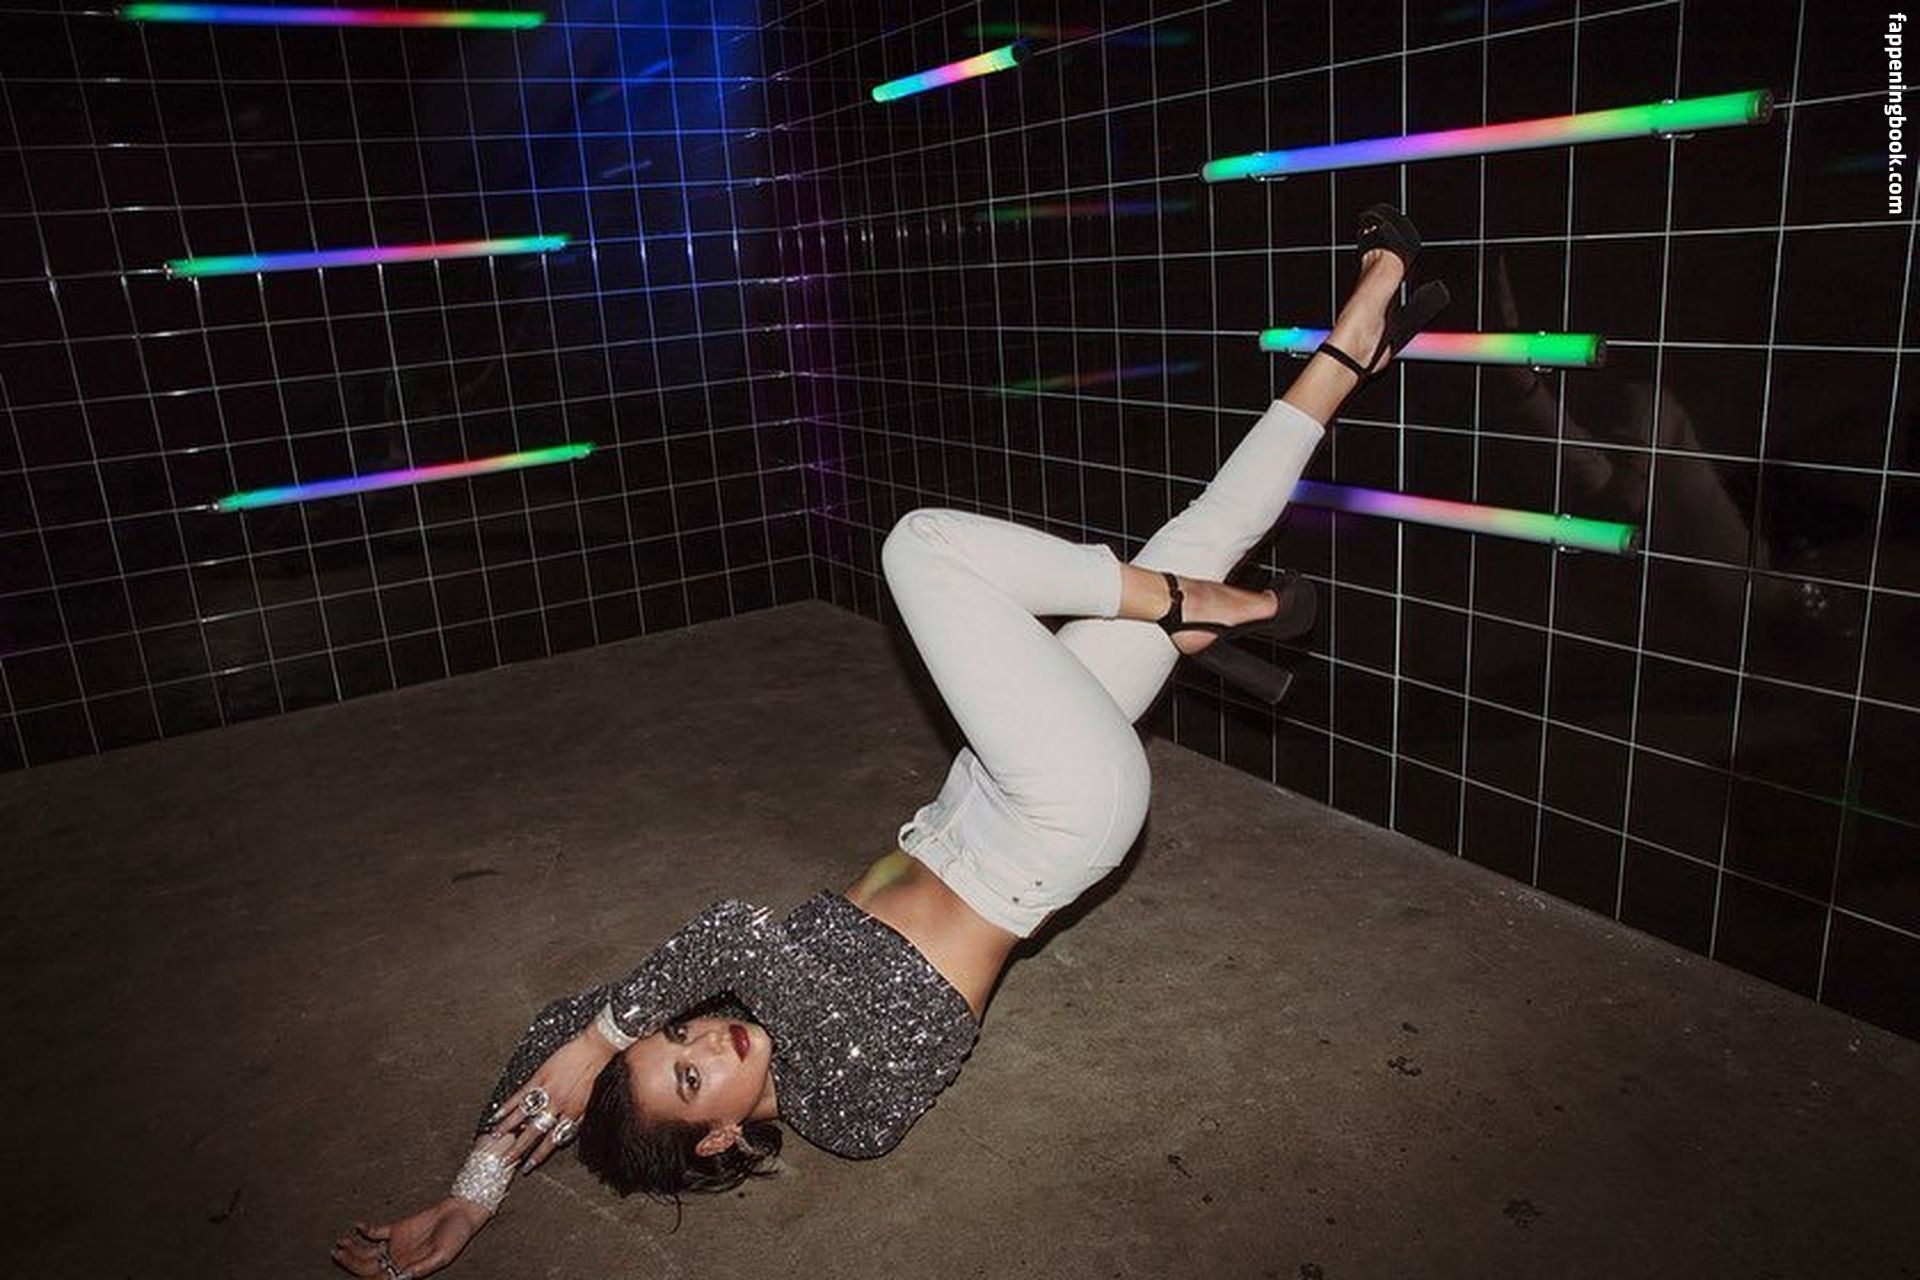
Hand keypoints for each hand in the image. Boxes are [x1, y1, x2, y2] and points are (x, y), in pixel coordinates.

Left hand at [331, 1198, 488, 1278]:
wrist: (462, 1213)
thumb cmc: (457, 1236)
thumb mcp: (443, 1255)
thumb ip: (422, 1267)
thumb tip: (402, 1276)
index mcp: (407, 1270)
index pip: (380, 1279)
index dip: (364, 1277)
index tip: (354, 1273)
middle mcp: (398, 1261)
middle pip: (367, 1266)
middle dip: (350, 1262)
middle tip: (336, 1253)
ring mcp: (396, 1245)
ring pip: (368, 1251)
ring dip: (353, 1248)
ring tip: (340, 1243)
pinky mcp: (396, 1229)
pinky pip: (376, 1232)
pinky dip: (365, 1230)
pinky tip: (358, 1226)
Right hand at [487, 1025, 617, 1170]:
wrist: (597, 1048)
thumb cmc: (596, 1072)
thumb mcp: (591, 1100)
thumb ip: (578, 1118)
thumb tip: (568, 1131)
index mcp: (572, 1113)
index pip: (552, 1140)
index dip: (539, 1155)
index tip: (527, 1166)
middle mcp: (558, 1105)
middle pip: (534, 1132)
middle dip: (519, 1148)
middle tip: (506, 1160)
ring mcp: (548, 1091)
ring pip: (524, 1114)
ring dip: (508, 1128)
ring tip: (495, 1139)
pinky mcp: (540, 1077)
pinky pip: (521, 1094)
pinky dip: (508, 1105)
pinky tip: (497, 1113)